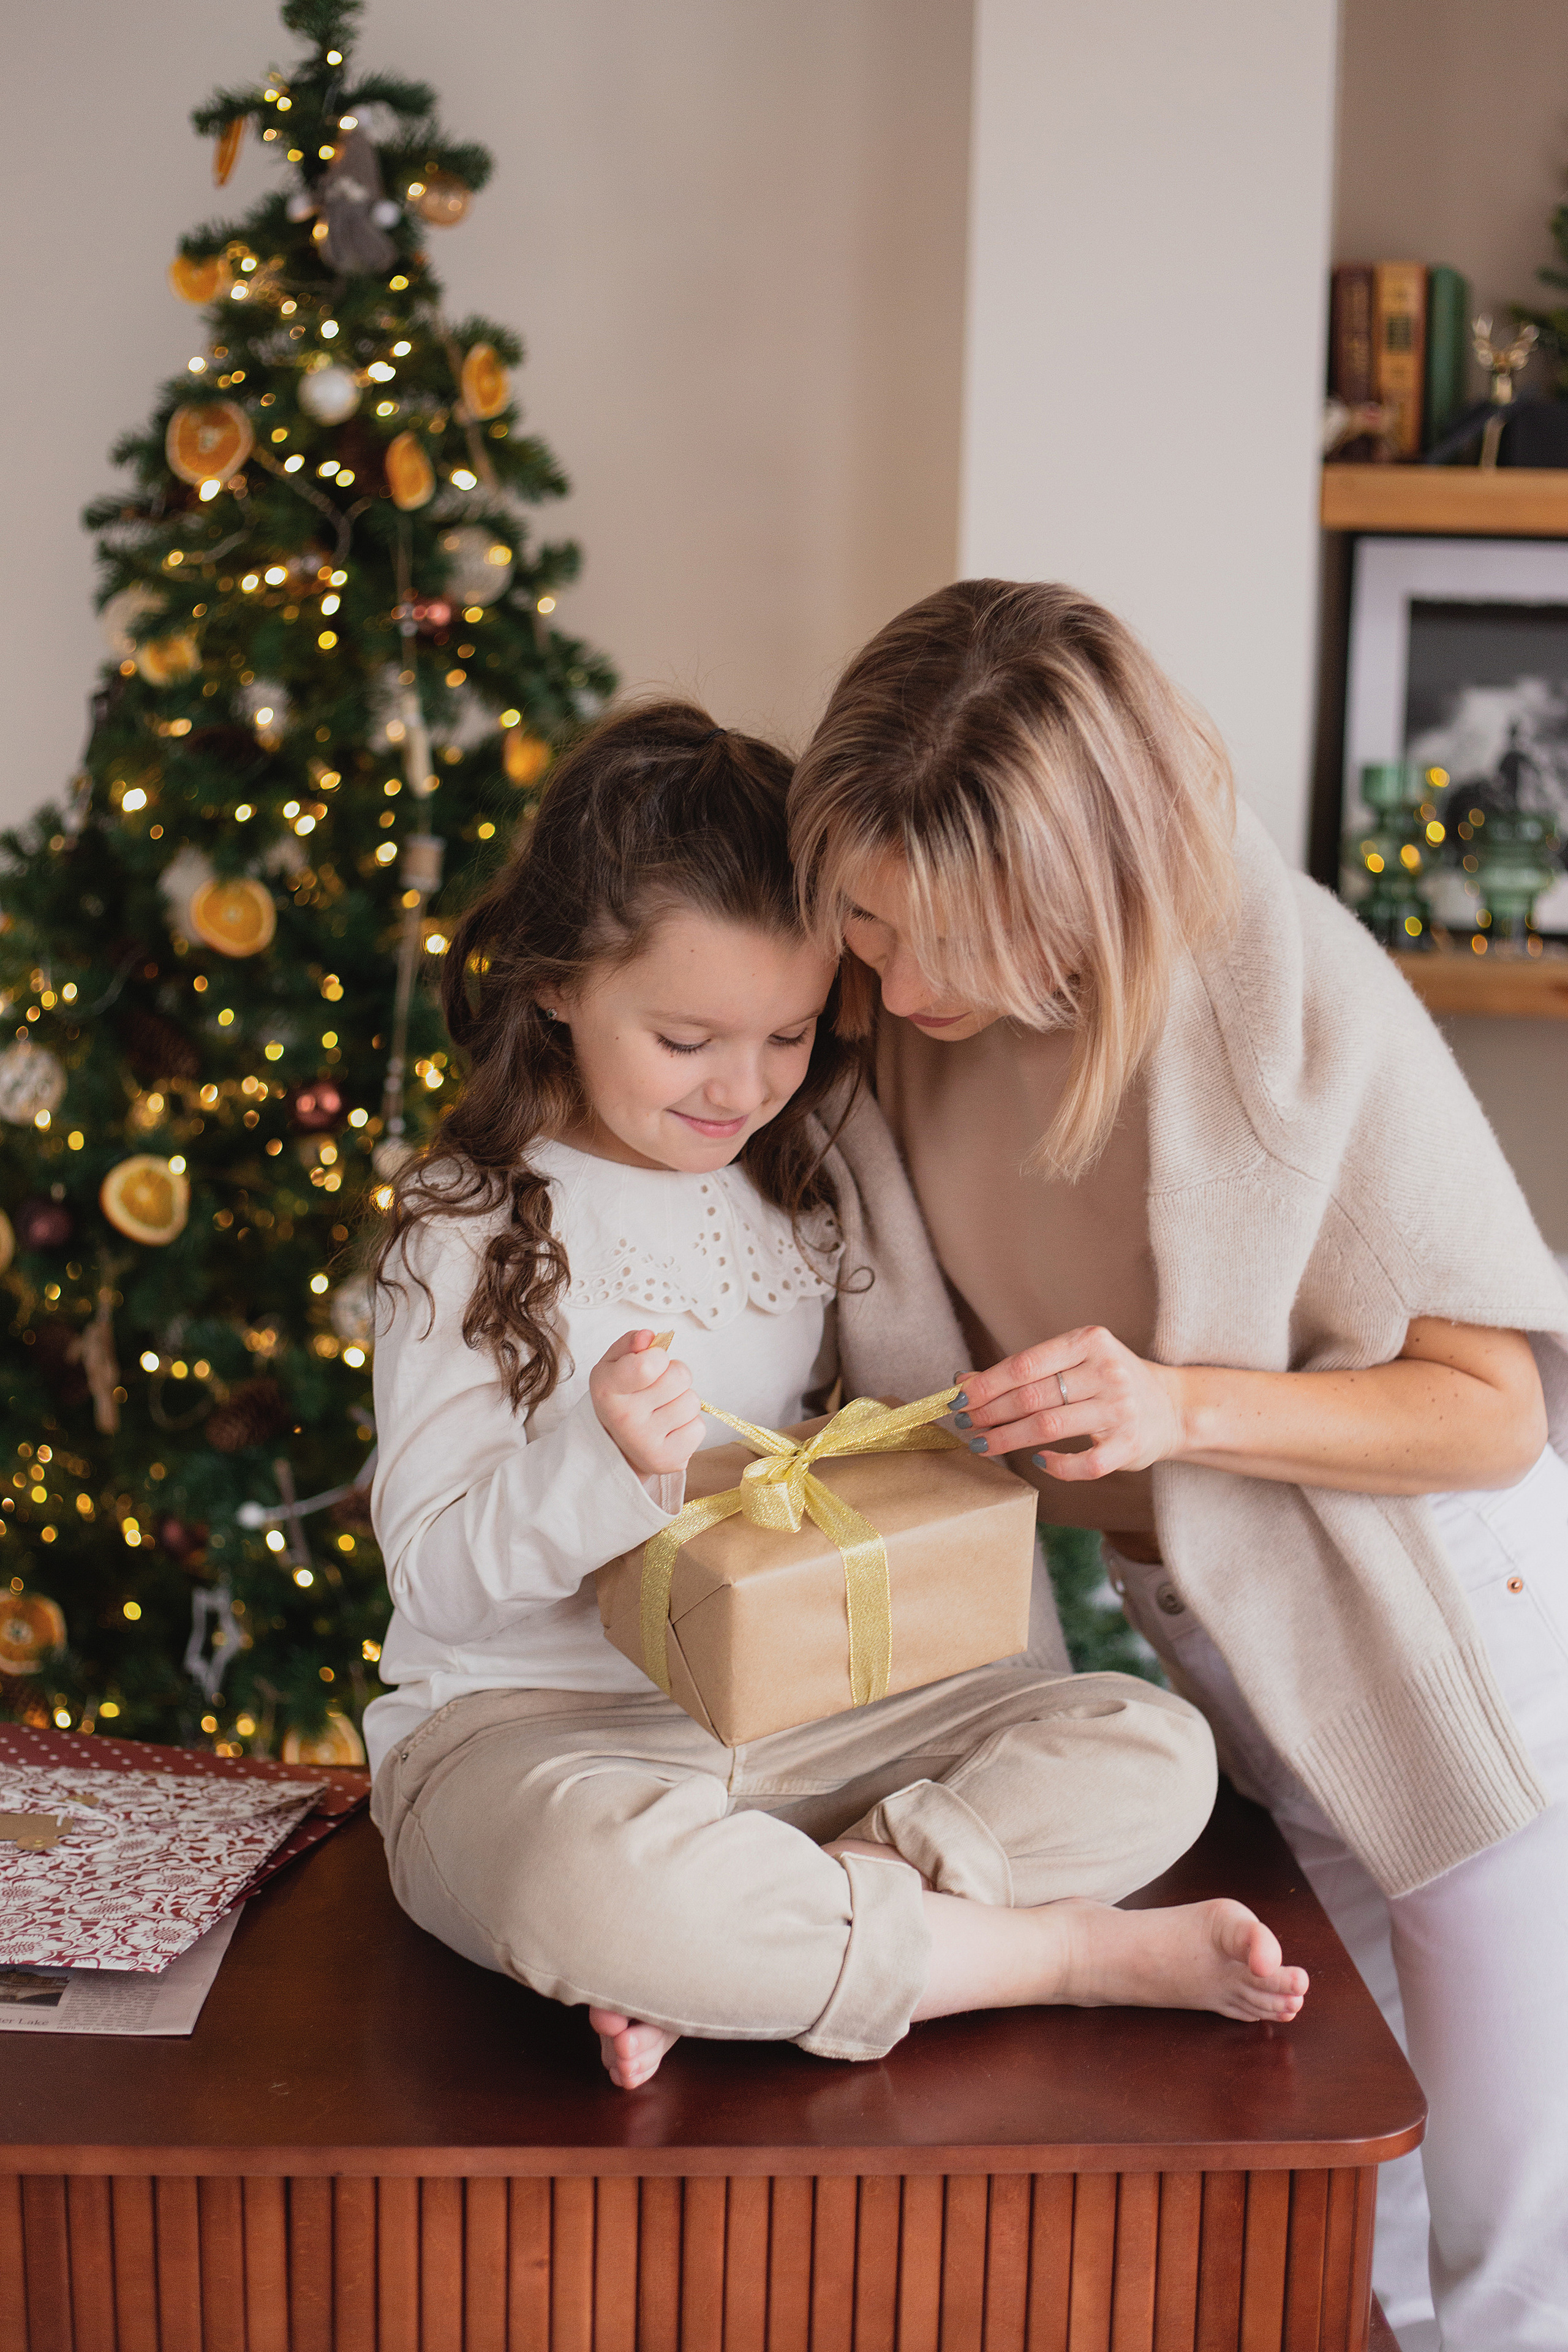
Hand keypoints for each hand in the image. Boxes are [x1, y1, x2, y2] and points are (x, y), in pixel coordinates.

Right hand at [590, 1329, 705, 1477]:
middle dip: (674, 1376)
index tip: (650, 1364)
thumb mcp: (615, 1363)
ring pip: (692, 1402)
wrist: (617, 1444)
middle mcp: (623, 1418)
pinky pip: (699, 1428)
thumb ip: (631, 1343)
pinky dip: (689, 1425)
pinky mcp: (666, 1461)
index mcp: (606, 1387)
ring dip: (682, 1401)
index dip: (658, 1357)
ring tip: (662, 1410)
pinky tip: (669, 1429)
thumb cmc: (621, 1395)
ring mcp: (645, 1443)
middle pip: (680, 1376)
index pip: (649, 1364)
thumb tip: (649, 1337)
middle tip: (657, 1389)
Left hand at [953, 1326, 1184, 1481]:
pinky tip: (1037, 1462)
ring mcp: (1120, 1410)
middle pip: (1032, 1397)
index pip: (1025, 1364)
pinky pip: (1084, 1463)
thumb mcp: (1072, 1364)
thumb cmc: (1107, 1381)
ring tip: (982, 1444)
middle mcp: (1107, 1372)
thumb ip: (1023, 1371)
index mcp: (1089, 1342)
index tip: (957, 1399)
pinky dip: (1056, 1466)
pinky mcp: (1129, 1445)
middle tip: (964, 1425)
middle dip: (990, 1413)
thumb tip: (963, 1381)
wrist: (1170, 1406)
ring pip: (1049, 1428)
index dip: (986, 1384)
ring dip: (1007, 1439)